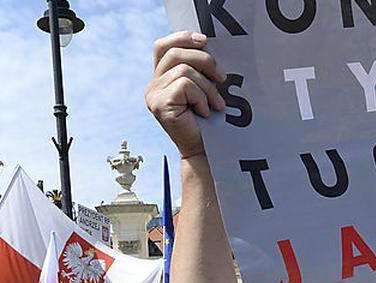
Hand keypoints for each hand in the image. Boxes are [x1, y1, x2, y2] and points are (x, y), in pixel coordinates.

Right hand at [145, 31, 225, 159]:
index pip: (163, 46)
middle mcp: (153, 85)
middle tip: (222, 78)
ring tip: (216, 104)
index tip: (204, 40)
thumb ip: (198, 69)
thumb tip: (207, 43)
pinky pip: (185, 85)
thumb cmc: (209, 121)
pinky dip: (201, 97)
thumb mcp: (203, 88)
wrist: (207, 150)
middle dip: (204, 61)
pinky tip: (205, 112)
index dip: (182, 38)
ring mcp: (154, 95)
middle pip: (175, 54)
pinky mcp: (159, 105)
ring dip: (207, 87)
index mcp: (161, 78)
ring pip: (184, 71)